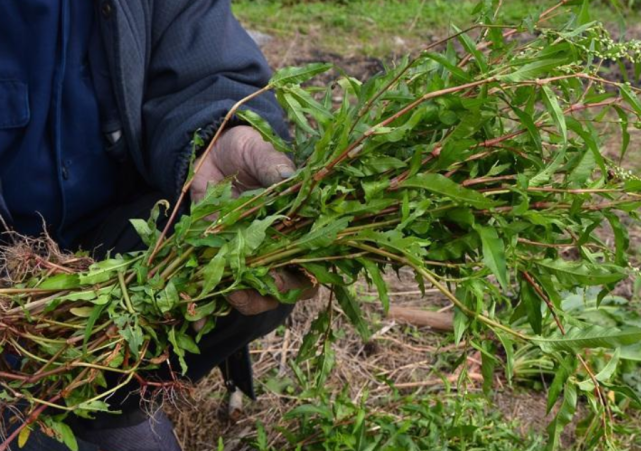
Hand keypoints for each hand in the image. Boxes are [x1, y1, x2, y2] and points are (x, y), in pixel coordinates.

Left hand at [190, 126, 315, 319]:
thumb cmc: (246, 149)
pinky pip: (216, 290)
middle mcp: (277, 248)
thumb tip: (289, 177)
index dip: (305, 275)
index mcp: (298, 225)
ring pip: (253, 294)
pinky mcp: (217, 260)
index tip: (287, 275)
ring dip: (240, 302)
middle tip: (247, 289)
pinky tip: (194, 323)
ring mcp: (247, 258)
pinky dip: (206, 309)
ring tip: (224, 295)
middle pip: (285, 288)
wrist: (210, 151)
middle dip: (267, 294)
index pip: (313, 261)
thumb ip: (273, 166)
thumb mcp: (260, 152)